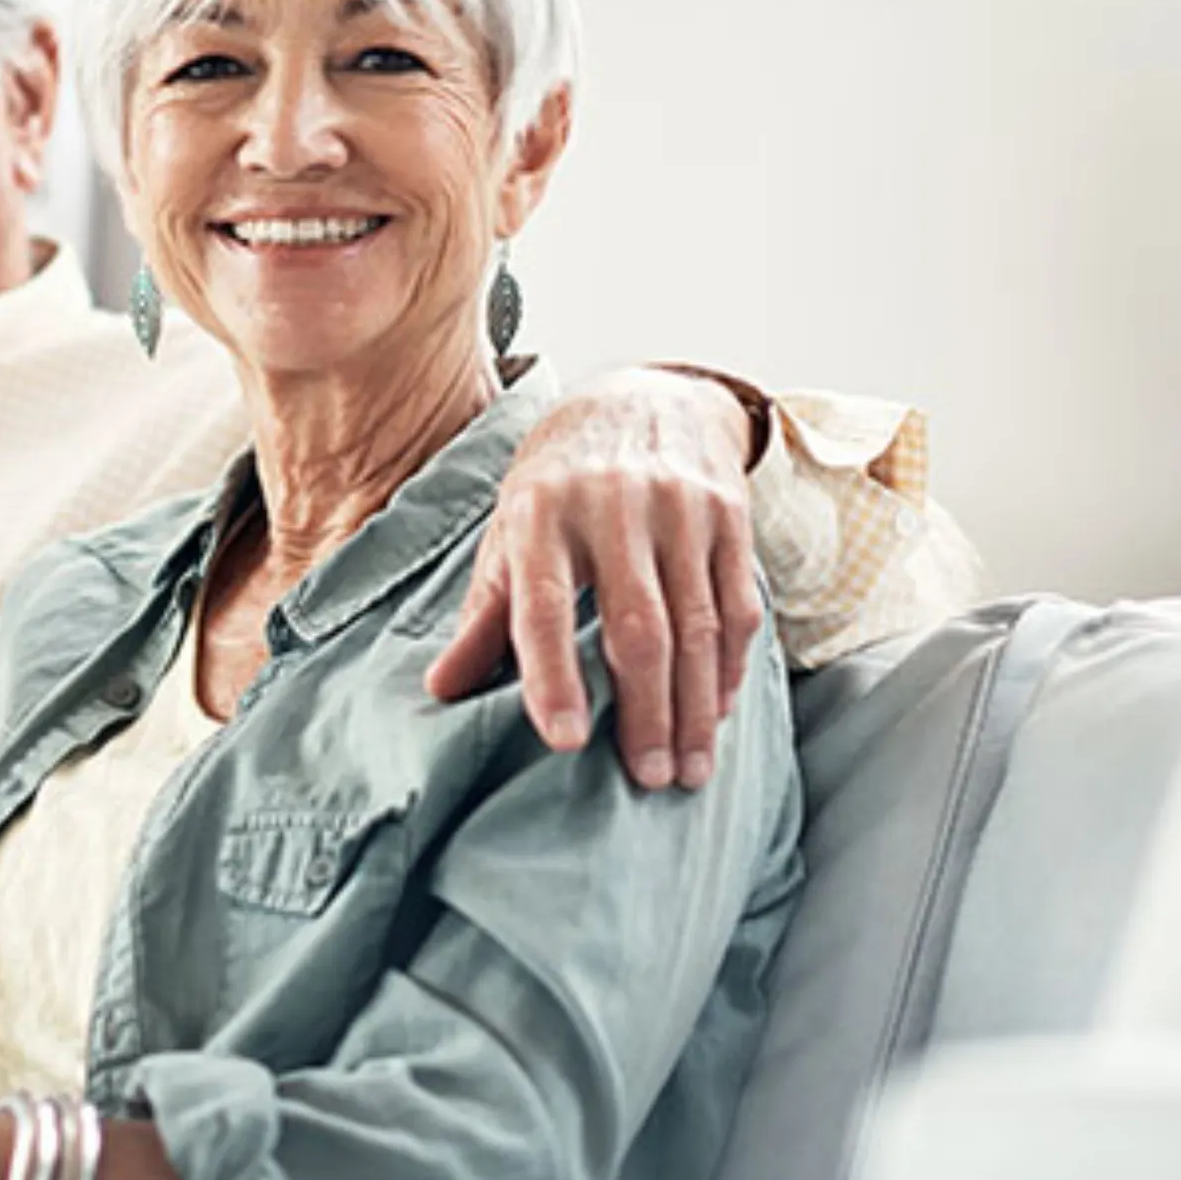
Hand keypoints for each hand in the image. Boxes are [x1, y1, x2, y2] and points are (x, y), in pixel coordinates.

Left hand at [427, 368, 761, 789]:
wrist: (638, 399)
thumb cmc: (559, 486)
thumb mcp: (508, 535)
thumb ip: (484, 615)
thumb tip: (443, 692)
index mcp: (540, 513)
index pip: (544, 606)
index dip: (552, 677)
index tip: (565, 743)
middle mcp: (612, 505)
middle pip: (638, 628)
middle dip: (646, 713)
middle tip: (650, 781)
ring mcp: (679, 506)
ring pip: (698, 626)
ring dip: (696, 707)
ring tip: (689, 769)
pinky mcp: (729, 512)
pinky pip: (738, 604)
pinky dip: (730, 667)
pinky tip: (717, 712)